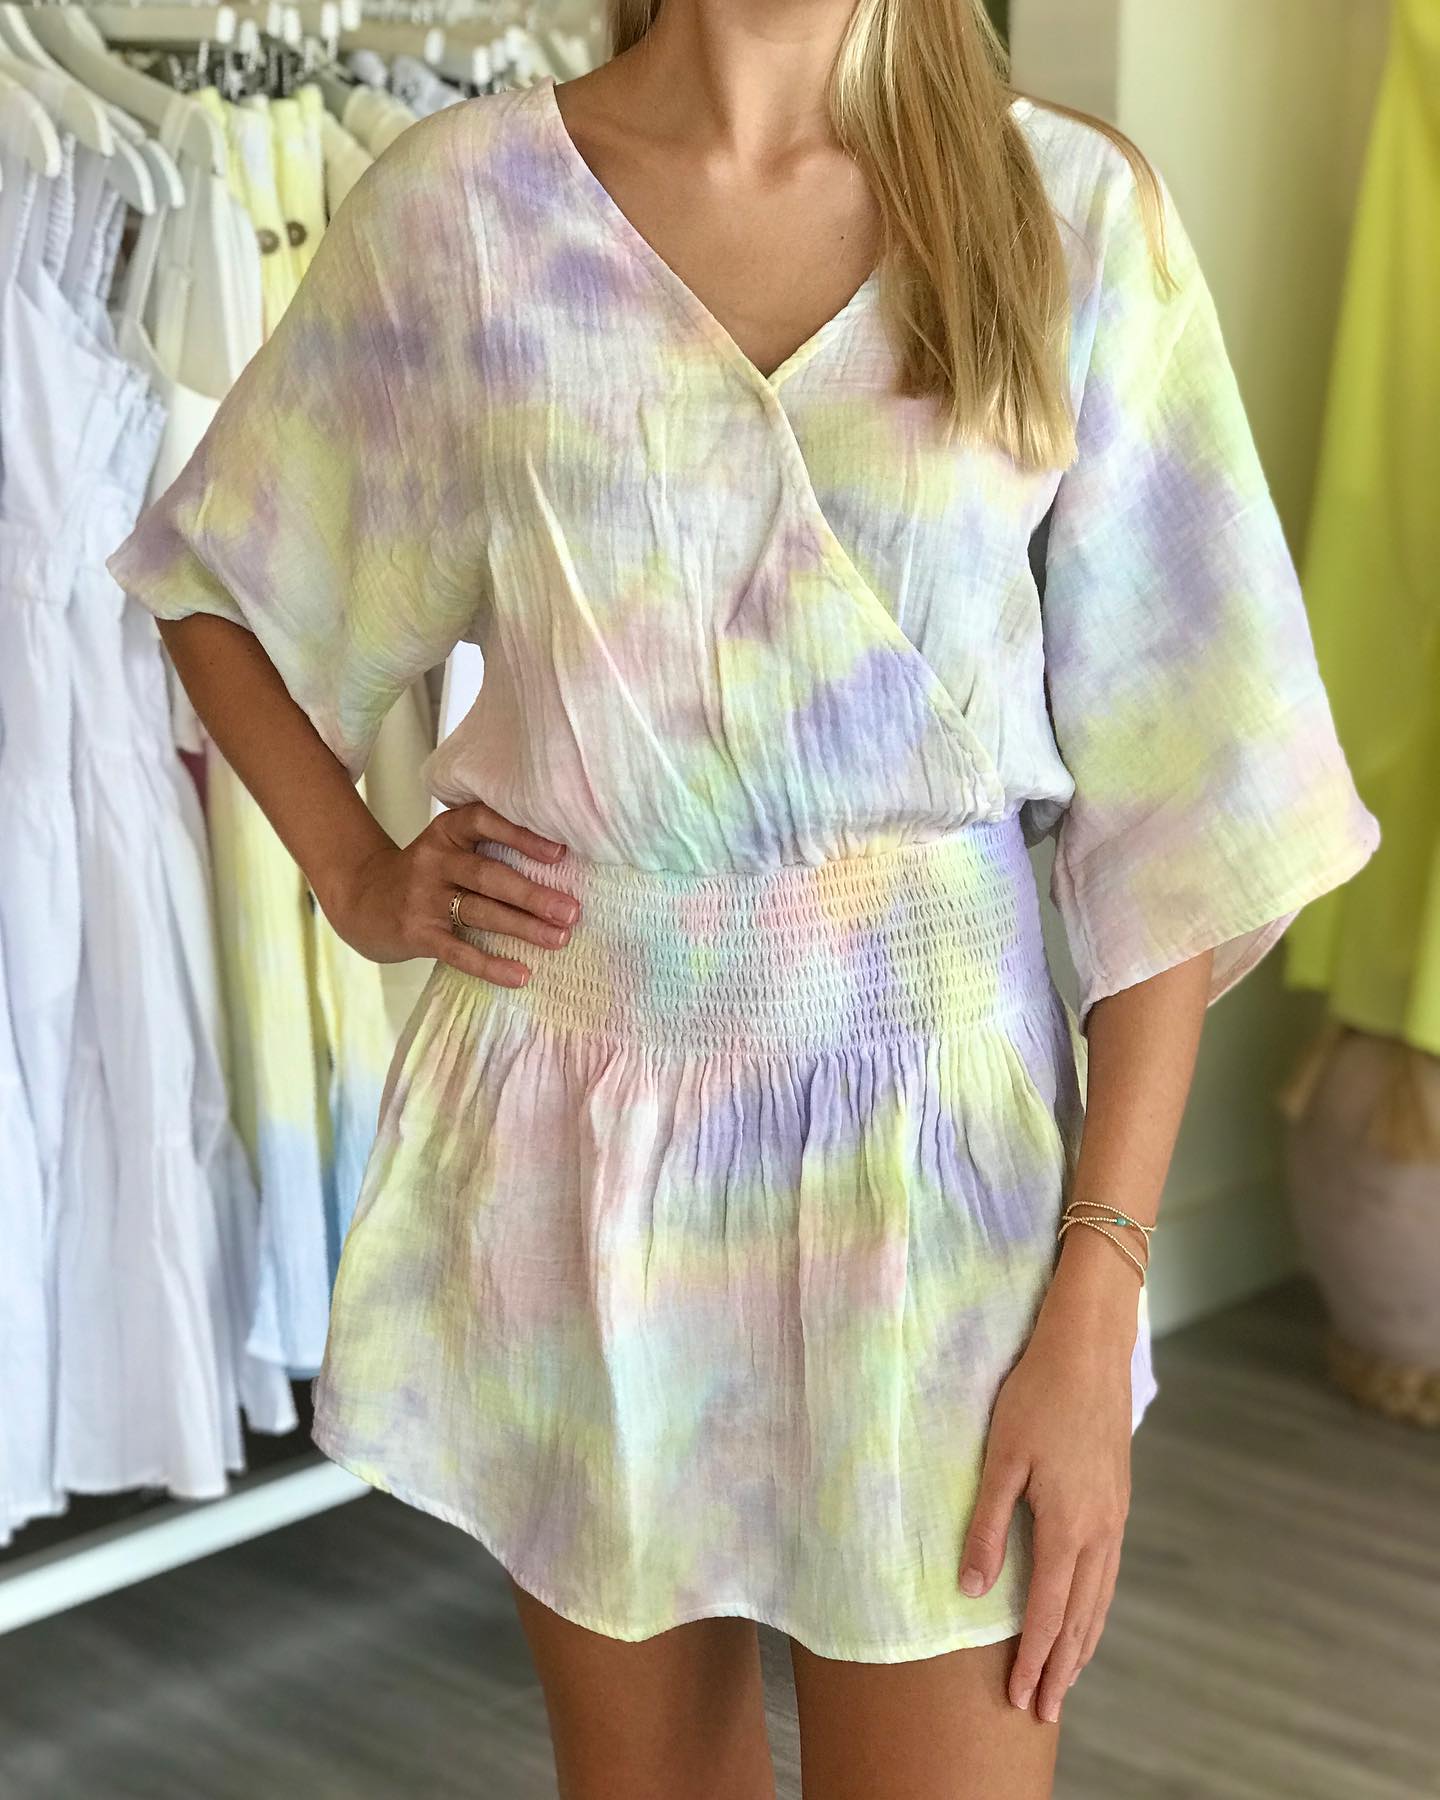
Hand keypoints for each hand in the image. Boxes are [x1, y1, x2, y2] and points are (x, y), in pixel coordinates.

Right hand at [322, 799, 581, 985]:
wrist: (361, 900)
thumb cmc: (424, 874)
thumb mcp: (448, 847)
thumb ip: (488, 848)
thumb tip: (559, 868)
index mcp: (447, 832)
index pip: (484, 822)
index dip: (521, 835)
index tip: (560, 852)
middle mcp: (434, 860)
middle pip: (489, 875)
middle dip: (533, 894)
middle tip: (571, 910)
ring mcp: (423, 897)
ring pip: (480, 912)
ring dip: (523, 926)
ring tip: (559, 938)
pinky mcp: (416, 933)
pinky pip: (458, 951)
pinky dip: (491, 965)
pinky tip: (520, 975)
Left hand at [956, 1273, 1134, 1726]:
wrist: (1089, 1349)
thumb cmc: (1037, 1395)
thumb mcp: (1001, 1458)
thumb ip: (987, 1527)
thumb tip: (970, 1588)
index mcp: (1068, 1525)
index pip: (1049, 1611)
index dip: (1033, 1658)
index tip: (1020, 1698)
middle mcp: (1100, 1531)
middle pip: (1082, 1617)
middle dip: (1062, 1667)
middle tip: (1044, 1711)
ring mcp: (1115, 1516)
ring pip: (1102, 1598)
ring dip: (1083, 1643)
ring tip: (1068, 1679)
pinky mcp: (1118, 1499)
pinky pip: (1110, 1571)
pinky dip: (1098, 1606)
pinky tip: (1088, 1612)